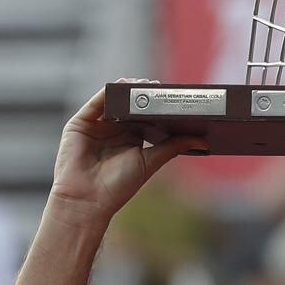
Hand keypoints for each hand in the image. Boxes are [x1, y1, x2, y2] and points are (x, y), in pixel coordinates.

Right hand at [47, 81, 204, 224]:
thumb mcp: (151, 161)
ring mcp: (96, 125)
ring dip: (128, 90)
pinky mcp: (80, 123)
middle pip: (130, 105)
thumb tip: (204, 141)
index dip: (158, 106)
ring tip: (145, 84)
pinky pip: (96, 103)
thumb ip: (173, 146)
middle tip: (161, 86)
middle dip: (144, 95)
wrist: (87, 200)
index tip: (174, 96)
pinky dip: (109, 93)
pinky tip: (123, 86)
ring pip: (114, 101)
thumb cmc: (118, 186)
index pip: (145, 116)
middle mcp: (113, 130)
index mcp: (131, 139)